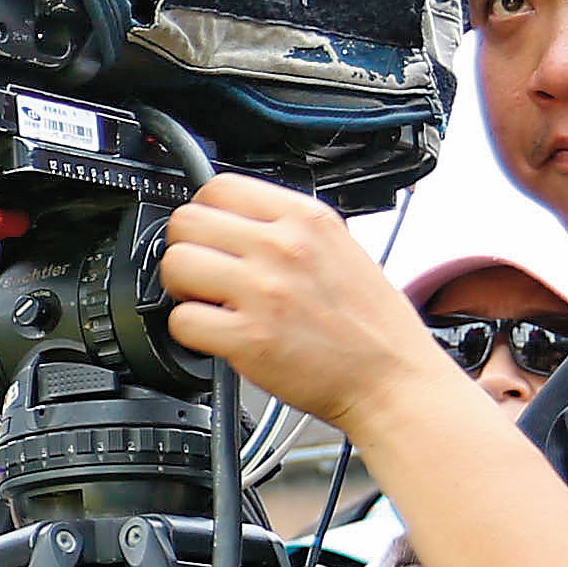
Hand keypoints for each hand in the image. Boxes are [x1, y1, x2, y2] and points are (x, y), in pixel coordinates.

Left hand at [157, 177, 433, 437]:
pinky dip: (189, 332)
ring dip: (182, 288)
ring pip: (175, 265)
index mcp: (304, 218)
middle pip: (187, 222)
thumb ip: (287, 229)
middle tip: (204, 274)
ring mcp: (264, 291)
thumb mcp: (338, 247)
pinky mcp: (248, 338)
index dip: (205, 214)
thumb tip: (234, 222)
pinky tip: (216, 335)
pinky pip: (182, 320)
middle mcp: (283, 247)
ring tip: (208, 304)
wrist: (392, 379)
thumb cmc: (371, 324)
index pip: (218, 187)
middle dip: (187, 248)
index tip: (211, 237)